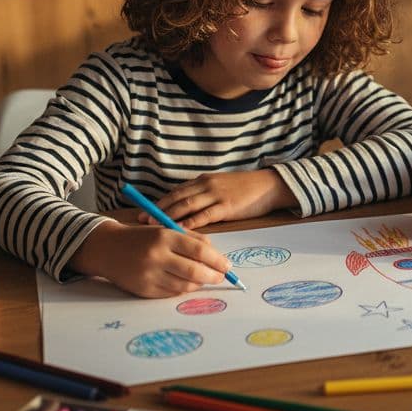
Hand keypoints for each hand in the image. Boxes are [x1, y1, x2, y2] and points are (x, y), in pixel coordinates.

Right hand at [69, 219, 231, 297]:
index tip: (227, 265)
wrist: (107, 248)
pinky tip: (187, 283)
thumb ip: (192, 239)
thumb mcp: (165, 229)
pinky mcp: (144, 290)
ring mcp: (149, 275)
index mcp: (164, 237)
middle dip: (213, 276)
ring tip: (204, 278)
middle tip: (221, 277)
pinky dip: (184, 289)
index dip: (217, 260)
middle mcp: (156, 256)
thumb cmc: (142, 237)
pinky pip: (172, 293)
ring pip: (185, 285)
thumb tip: (217, 255)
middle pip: (195, 271)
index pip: (199, 250)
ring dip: (200, 284)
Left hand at [147, 170, 297, 229]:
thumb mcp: (222, 186)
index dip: (160, 202)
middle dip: (158, 210)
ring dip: (169, 216)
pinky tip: (181, 229)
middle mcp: (206, 185)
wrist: (269, 185)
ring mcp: (216, 195)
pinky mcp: (227, 206)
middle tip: (142, 221)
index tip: (144, 211)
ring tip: (155, 226)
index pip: (177, 191)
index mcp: (204, 181)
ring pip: (187, 205)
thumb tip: (188, 209)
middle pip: (177, 197)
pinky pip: (205, 214)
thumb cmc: (246, 189)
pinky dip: (191, 222)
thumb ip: (205, 194)